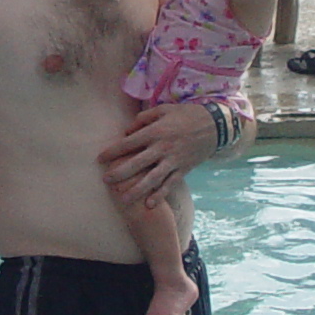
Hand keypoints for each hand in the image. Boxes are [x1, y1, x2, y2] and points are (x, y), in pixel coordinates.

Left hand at [98, 101, 215, 206]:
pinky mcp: (183, 169)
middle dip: (119, 173)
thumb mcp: (165, 110)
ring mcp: (173, 161)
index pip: (129, 143)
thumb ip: (144, 118)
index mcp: (156, 131)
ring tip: (123, 199)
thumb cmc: (187, 115)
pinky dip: (160, 195)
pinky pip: (170, 184)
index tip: (100, 158)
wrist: (215, 126)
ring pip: (152, 178)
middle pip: (136, 163)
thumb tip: (127, 130)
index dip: (113, 151)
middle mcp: (162, 148)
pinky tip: (149, 204)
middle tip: (106, 181)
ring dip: (136, 190)